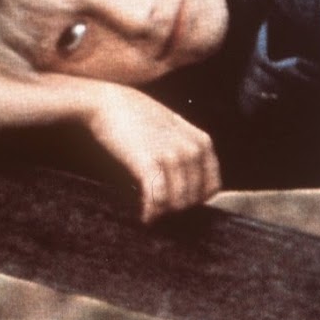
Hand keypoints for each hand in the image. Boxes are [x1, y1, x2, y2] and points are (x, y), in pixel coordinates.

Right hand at [85, 84, 221, 221]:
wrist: (108, 103)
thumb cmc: (138, 117)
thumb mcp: (175, 129)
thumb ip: (188, 150)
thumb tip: (191, 183)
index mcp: (202, 142)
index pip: (211, 187)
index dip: (196, 200)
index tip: (179, 202)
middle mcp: (192, 150)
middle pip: (194, 198)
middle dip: (177, 207)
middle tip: (160, 208)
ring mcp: (172, 157)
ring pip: (177, 202)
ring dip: (163, 212)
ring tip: (151, 211)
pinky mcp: (149, 164)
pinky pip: (157, 199)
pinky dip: (151, 212)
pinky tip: (145, 217)